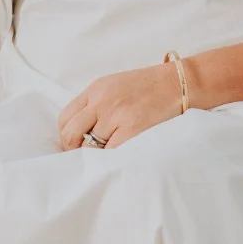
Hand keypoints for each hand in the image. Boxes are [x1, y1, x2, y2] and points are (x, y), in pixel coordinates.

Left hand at [58, 63, 183, 150]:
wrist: (177, 83)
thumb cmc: (147, 87)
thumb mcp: (114, 86)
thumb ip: (95, 103)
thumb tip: (79, 130)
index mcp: (95, 90)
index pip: (65, 117)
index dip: (65, 135)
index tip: (72, 145)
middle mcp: (102, 101)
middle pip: (71, 133)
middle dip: (72, 149)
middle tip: (81, 157)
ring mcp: (116, 115)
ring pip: (89, 147)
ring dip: (93, 157)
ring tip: (101, 159)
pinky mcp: (133, 128)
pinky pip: (110, 153)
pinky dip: (109, 160)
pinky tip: (115, 159)